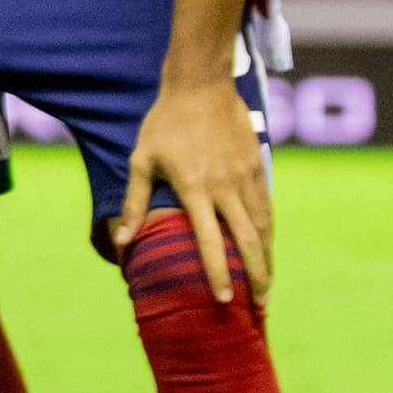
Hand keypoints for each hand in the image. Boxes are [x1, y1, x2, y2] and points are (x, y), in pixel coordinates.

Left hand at [120, 72, 274, 304]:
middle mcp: (225, 187)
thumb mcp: (141, 160)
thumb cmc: (163, 124)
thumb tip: (123, 241)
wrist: (201, 86)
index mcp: (194, 188)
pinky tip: (267, 249)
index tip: (224, 300)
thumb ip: (135, 202)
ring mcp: (246, 177)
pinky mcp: (258, 166)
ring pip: (263, 228)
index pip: (209, 241)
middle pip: (248, 242)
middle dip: (255, 277)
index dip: (217, 273)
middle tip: (259, 306)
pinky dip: (269, 233)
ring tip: (266, 286)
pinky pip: (267, 207)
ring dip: (267, 259)